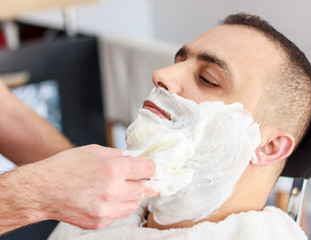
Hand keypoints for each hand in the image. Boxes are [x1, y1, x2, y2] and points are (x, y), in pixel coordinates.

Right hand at [17, 144, 157, 229]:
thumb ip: (117, 155)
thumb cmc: (64, 168)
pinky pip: (119, 214)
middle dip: (151, 183)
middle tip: (153, 181)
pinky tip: (112, 198)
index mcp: (113, 169)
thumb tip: (133, 158)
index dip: (156, 167)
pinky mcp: (99, 222)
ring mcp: (106, 209)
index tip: (159, 168)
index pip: (148, 169)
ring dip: (136, 196)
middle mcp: (113, 190)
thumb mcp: (93, 151)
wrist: (42, 191)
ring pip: (135, 204)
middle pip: (146, 189)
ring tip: (129, 188)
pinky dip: (120, 206)